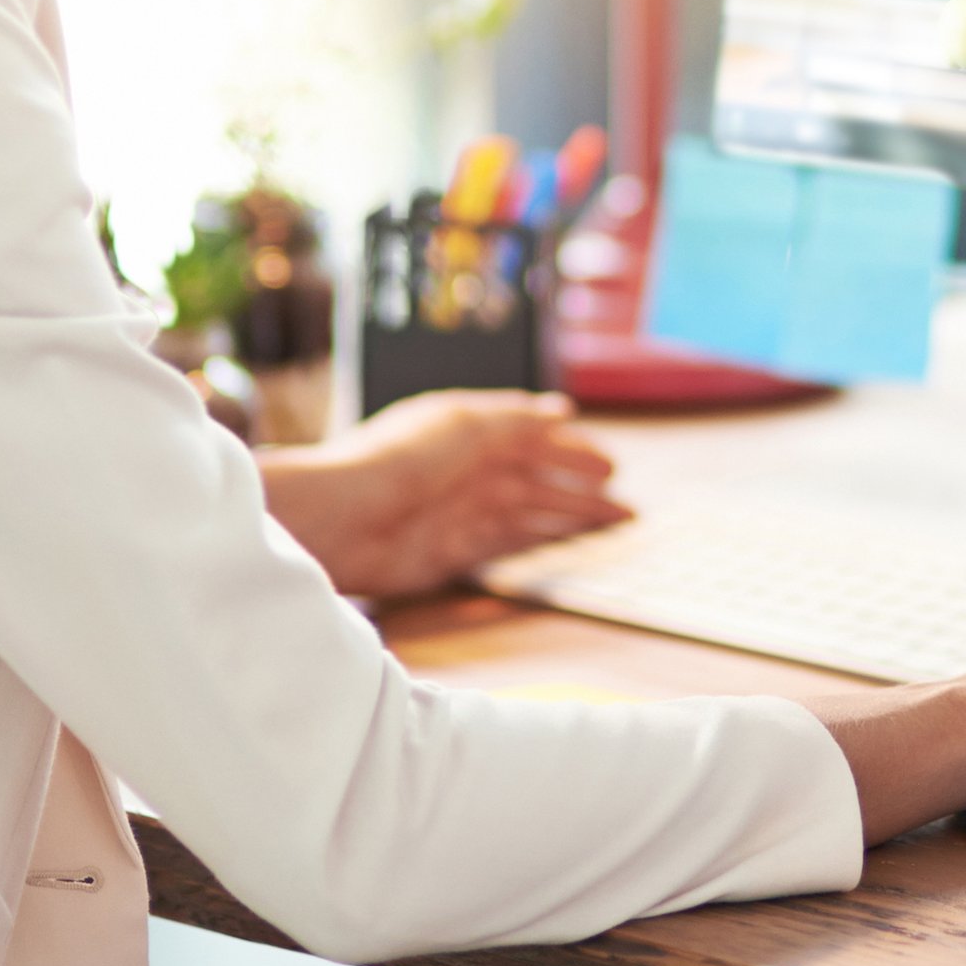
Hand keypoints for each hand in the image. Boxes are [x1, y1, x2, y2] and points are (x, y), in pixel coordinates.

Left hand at [258, 390, 626, 600]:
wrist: (343, 519)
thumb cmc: (397, 460)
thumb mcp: (466, 424)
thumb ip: (518, 422)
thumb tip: (562, 414)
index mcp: (466, 428)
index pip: (527, 433)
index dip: (567, 446)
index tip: (608, 460)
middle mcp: (466, 468)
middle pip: (535, 475)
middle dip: (579, 484)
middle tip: (623, 497)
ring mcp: (461, 510)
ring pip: (530, 510)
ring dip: (572, 515)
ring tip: (616, 522)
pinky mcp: (453, 552)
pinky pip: (509, 544)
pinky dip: (542, 542)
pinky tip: (570, 544)